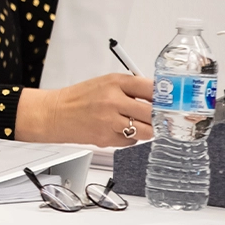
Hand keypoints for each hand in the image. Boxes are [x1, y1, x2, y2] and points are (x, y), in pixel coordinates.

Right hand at [18, 74, 153, 147]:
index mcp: (114, 82)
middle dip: (158, 117)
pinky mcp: (107, 138)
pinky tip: (119, 130)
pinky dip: (130, 138)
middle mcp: (113, 100)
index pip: (150, 88)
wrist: (55, 114)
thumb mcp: (104, 83)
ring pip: (146, 131)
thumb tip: (157, 97)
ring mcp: (110, 121)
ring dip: (148, 130)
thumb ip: (129, 88)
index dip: (164, 96)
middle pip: (152, 112)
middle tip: (160, 117)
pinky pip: (131, 141)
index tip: (170, 101)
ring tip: (141, 125)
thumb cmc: (79, 98)